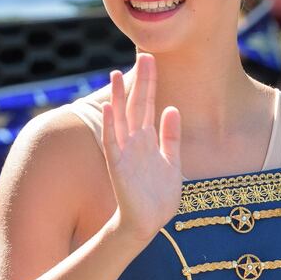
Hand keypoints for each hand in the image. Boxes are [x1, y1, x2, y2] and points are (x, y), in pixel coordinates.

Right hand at [101, 54, 181, 242]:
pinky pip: (112, 143)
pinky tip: (108, 109)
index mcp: (148, 139)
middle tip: (145, 56)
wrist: (148, 223)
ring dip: (117, 98)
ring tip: (115, 75)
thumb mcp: (172, 162)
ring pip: (120, 120)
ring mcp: (124, 153)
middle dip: (140, 83)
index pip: (148, 105)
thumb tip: (172, 109)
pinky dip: (110, 126)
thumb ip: (171, 137)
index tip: (152, 60)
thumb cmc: (159, 195)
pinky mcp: (117, 167)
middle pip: (136, 106)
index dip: (150, 83)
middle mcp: (134, 142)